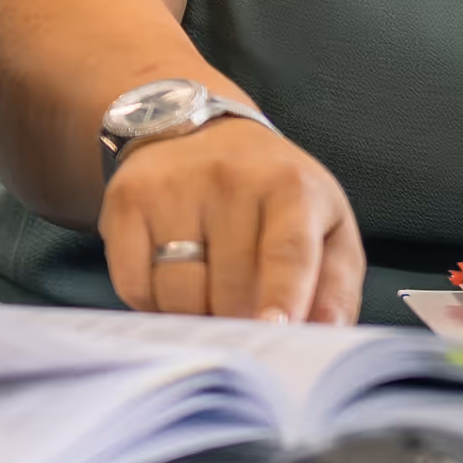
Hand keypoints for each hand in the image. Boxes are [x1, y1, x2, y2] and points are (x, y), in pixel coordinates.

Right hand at [103, 116, 363, 321]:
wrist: (196, 131)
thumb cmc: (273, 196)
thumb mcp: (325, 225)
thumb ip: (336, 283)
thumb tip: (325, 332)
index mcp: (291, 186)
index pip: (287, 252)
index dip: (282, 295)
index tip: (273, 329)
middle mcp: (229, 179)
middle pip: (230, 289)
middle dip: (239, 322)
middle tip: (245, 319)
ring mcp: (171, 188)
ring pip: (179, 294)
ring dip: (195, 316)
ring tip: (209, 297)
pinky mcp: (126, 202)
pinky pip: (135, 287)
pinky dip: (154, 305)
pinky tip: (171, 284)